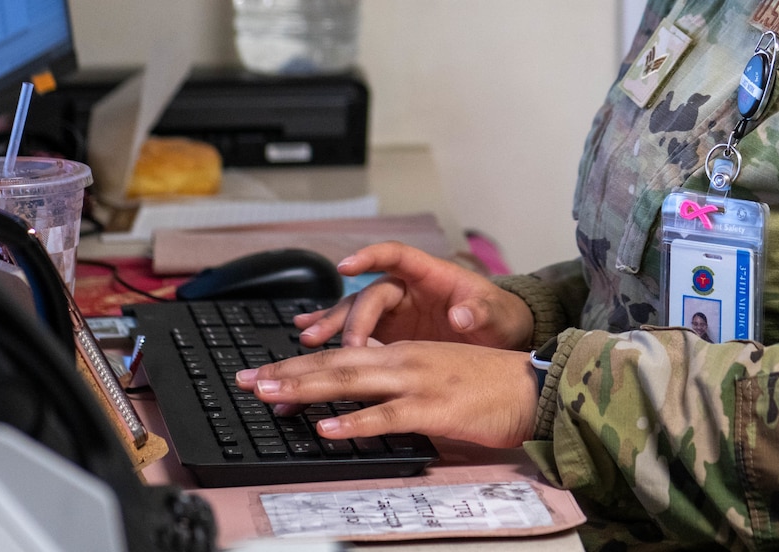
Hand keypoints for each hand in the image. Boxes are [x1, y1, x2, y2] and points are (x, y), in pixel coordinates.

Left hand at [235, 341, 538, 447]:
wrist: (530, 385)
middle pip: (335, 363)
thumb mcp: (433, 374)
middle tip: (248, 382)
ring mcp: (417, 381)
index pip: (339, 354)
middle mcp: (402, 359)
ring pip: (352, 381)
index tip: (263, 374)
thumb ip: (396, 384)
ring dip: (308, 389)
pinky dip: (354, 422)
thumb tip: (359, 403)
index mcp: (401, 351)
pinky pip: (387, 415)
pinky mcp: (433, 407)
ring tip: (273, 396)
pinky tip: (328, 428)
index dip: (298, 364)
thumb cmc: (485, 384)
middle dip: (287, 373)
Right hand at [293, 241, 533, 349]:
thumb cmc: (501, 318)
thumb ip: (482, 313)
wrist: (503, 339)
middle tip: (340, 343)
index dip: (371, 257)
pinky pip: (358, 330)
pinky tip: (310, 337)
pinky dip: (336, 334)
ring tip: (309, 337)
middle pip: (370, 293)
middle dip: (350, 315)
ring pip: (356, 312)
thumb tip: (463, 315)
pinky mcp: (392, 332)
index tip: (347, 265)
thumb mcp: (499, 316)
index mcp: (433, 274)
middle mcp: (409, 288)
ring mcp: (398, 311)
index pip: (396, 256)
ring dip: (333, 324)